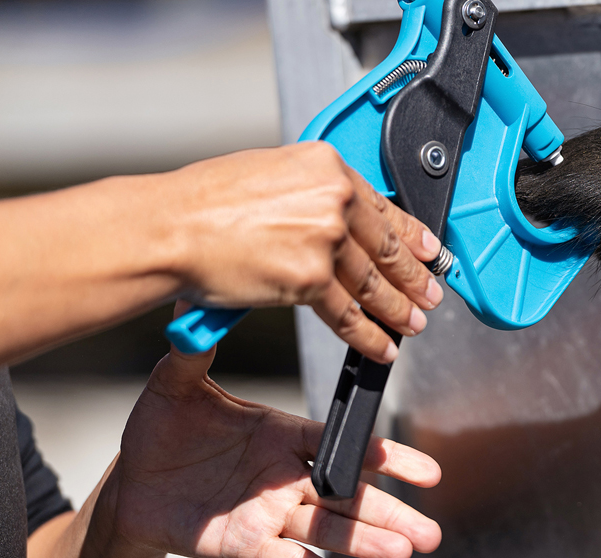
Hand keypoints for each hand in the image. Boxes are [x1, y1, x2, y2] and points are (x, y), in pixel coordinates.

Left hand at [99, 342, 441, 557]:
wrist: (131, 483)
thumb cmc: (160, 428)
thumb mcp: (176, 385)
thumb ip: (195, 353)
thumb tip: (196, 298)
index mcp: (281, 434)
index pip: (341, 444)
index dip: (381, 457)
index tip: (420, 470)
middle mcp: (286, 476)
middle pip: (349, 496)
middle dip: (390, 512)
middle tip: (430, 530)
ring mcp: (270, 512)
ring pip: (328, 531)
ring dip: (367, 542)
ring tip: (406, 551)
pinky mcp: (246, 544)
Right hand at [167, 143, 444, 362]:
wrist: (168, 227)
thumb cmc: (203, 202)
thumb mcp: (270, 175)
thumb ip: (312, 195)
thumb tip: (337, 219)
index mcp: (326, 167)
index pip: (383, 208)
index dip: (412, 236)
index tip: (428, 251)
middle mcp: (332, 200)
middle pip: (387, 248)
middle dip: (415, 278)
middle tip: (432, 294)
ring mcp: (324, 240)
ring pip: (373, 284)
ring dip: (398, 310)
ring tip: (413, 324)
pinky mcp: (309, 279)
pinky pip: (348, 315)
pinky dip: (368, 336)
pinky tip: (382, 346)